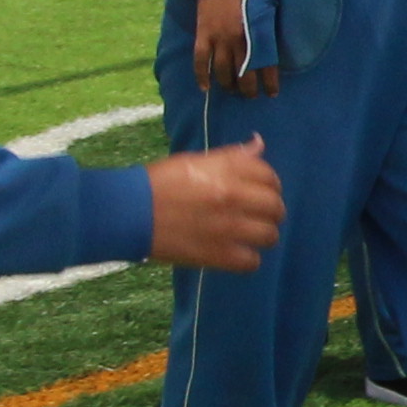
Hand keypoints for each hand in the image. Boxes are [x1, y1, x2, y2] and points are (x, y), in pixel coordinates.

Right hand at [142, 137, 284, 272]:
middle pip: (275, 207)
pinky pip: (252, 261)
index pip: (269, 177)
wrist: (130, 212)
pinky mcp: (219, 255)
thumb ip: (232, 156)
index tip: (260, 190)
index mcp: (228, 170)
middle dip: (270, 210)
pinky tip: (236, 252)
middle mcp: (233, 197)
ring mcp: (229, 228)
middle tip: (257, 214)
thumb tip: (259, 145)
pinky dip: (247, 258)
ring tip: (248, 234)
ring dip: (262, 234)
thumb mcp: (196, 160)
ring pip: (270, 235)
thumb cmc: (160, 182)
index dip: (269, 184)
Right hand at [191, 0, 278, 97]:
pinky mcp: (202, 34)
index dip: (270, 83)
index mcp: (257, 33)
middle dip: (248, 89)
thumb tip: (270, 53)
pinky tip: (205, 88)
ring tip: (232, 91)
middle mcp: (238, 40)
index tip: (272, 94)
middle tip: (250, 95)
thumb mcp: (265, 10)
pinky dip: (201, 76)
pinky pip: (200, 60)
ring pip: (222, 71)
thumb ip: (266, 32)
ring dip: (228, 86)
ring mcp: (218, 38)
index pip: (266, 66)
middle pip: (243, 74)